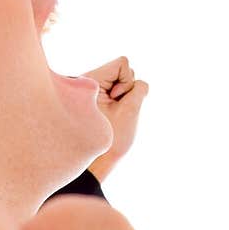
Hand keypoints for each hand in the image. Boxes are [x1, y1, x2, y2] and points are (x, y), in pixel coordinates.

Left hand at [82, 55, 148, 180]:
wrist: (94, 166)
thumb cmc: (110, 142)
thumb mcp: (129, 111)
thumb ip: (138, 90)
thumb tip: (139, 82)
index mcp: (91, 81)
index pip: (122, 63)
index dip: (127, 81)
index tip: (116, 100)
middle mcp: (89, 82)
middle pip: (123, 70)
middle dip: (126, 89)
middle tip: (115, 111)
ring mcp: (93, 92)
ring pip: (121, 81)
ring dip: (124, 97)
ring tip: (113, 116)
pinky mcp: (96, 100)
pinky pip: (116, 92)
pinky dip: (120, 103)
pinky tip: (112, 117)